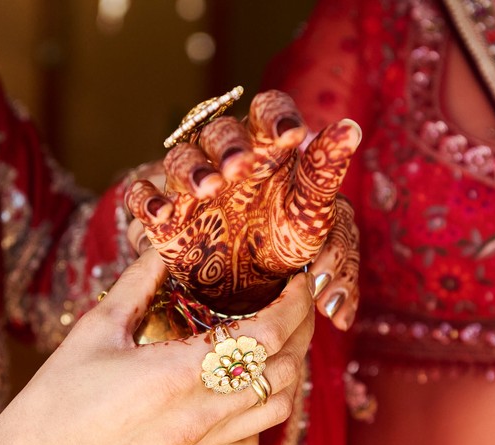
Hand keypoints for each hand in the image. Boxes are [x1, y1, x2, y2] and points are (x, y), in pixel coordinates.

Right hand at [0, 249, 314, 444]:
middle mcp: (203, 413)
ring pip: (279, 409)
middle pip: (286, 371)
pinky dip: (262, 413)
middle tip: (293, 305)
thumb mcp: (95, 330)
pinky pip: (253, 442)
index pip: (267, 334)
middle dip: (300, 333)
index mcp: (180, 373)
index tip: (297, 281)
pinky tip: (243, 392)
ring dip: (288, 373)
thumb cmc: (54, 403)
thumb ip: (138, 284)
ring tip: (275, 345)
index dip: (294, 304)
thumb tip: (165, 247)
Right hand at [125, 90, 361, 315]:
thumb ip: (325, 170)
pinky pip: (143, 197)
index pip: (267, 110)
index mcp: (265, 146)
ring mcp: (191, 185)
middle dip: (228, 146)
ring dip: (191, 169)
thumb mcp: (311, 209)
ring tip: (208, 190)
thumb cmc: (286, 236)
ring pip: (180, 158)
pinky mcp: (165, 216)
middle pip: (218, 132)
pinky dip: (147, 201)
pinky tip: (162, 215)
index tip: (291, 135)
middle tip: (240, 167)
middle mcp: (225, 157)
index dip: (275, 116)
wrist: (254, 285)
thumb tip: (351, 128)